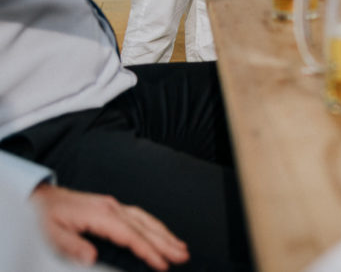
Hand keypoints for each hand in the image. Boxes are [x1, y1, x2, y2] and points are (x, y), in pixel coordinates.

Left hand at [31, 183, 188, 269]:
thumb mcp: (50, 233)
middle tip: (183, 255)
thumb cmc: (43, 215)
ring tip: (180, 246)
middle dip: (166, 241)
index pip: (131, 235)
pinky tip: (161, 232)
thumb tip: (92, 258)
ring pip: (146, 219)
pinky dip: (154, 225)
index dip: (148, 250)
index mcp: (99, 214)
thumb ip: (71, 245)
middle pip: (145, 226)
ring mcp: (113, 205)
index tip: (162, 262)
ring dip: (165, 233)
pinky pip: (139, 215)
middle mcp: (111, 207)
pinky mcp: (111, 207)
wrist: (38, 197)